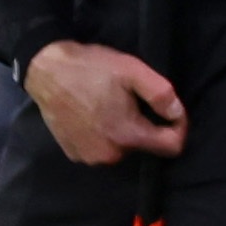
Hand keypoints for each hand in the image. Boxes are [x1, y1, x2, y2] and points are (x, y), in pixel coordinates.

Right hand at [26, 41, 185, 164]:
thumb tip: (177, 114)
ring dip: (124, 131)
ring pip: (123, 148)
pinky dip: (104, 136)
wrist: (45, 70)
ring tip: (110, 105)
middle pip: (145, 146)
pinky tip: (94, 115)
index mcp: (127, 136)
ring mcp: (89, 157)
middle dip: (145, 125)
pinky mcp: (74, 154)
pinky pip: (102, 149)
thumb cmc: (91, 68)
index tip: (172, 111)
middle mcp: (109, 155)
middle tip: (130, 99)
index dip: (179, 128)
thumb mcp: (133, 71)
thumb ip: (161, 94)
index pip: (172, 147)